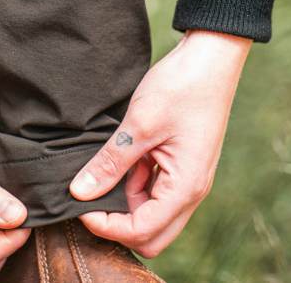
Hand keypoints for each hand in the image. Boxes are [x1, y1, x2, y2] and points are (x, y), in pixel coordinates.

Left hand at [67, 29, 251, 257]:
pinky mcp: (183, 164)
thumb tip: (79, 192)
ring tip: (103, 169)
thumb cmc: (181, 86)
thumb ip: (110, 162)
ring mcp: (189, 178)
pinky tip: (120, 158)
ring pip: (152, 212)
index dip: (108, 226)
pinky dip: (135, 182)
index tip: (80, 205)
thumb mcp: (139, 123)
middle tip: (89, 198)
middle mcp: (191, 191)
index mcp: (185, 187)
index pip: (143, 232)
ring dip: (125, 200)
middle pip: (151, 234)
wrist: (211, 56)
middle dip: (117, 224)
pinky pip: (156, 189)